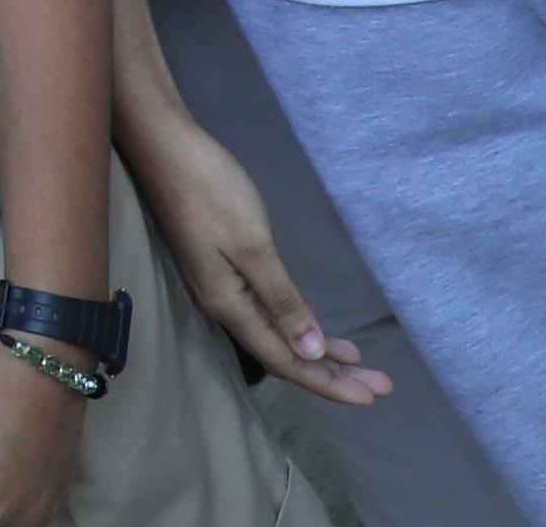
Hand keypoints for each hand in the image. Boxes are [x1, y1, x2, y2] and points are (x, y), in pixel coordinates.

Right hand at [119, 106, 391, 406]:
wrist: (164, 148)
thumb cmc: (211, 192)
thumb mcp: (252, 245)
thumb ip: (281, 301)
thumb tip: (311, 353)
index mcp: (230, 306)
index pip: (286, 360)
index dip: (328, 382)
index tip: (371, 398)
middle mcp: (226, 306)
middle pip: (284, 353)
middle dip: (332, 373)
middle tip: (381, 387)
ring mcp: (222, 287)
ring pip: (277, 334)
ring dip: (318, 351)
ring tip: (359, 363)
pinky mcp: (224, 267)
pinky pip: (268, 312)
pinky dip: (297, 323)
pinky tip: (314, 326)